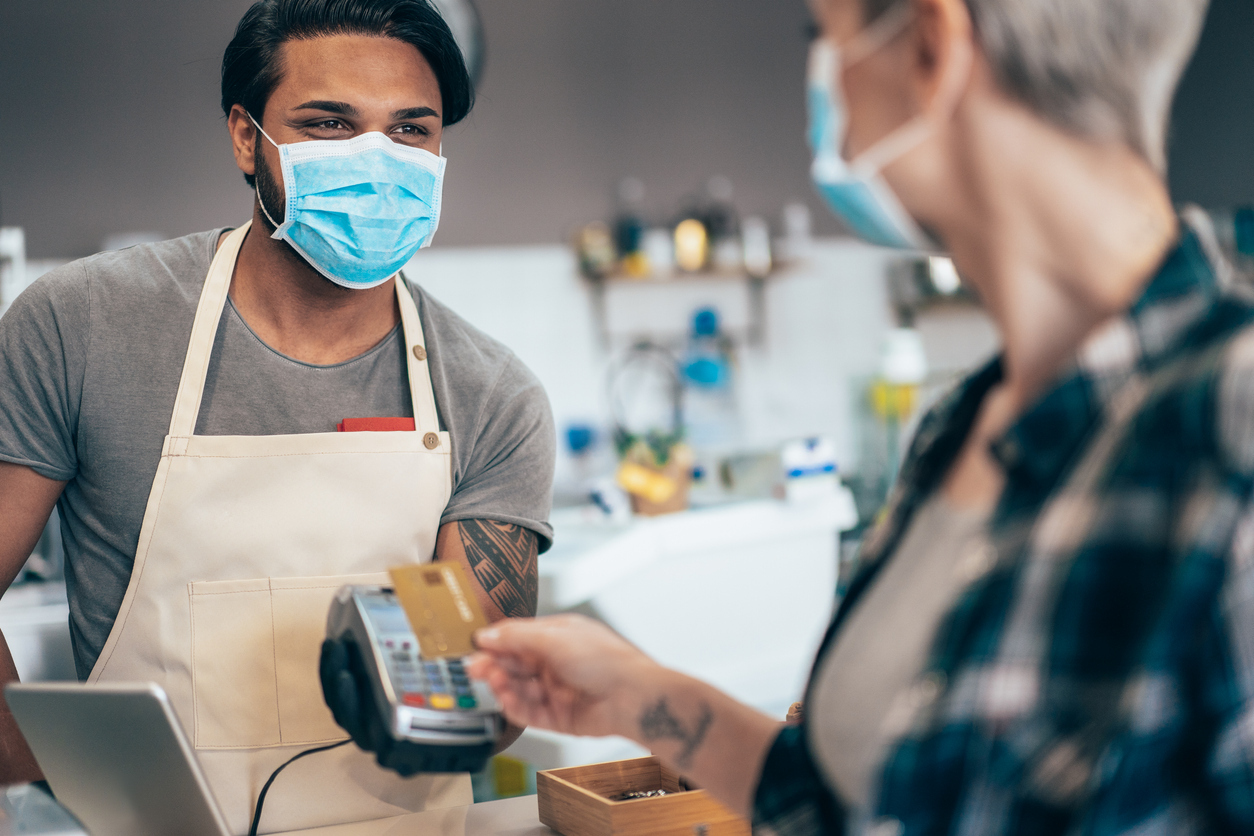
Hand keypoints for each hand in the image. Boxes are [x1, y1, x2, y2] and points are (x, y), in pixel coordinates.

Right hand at [467, 614, 659, 739]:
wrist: (633, 697)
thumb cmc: (607, 660)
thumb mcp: (555, 638)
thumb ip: (517, 636)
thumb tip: (487, 635)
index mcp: (558, 636)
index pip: (517, 637)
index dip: (496, 643)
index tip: (475, 647)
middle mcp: (556, 662)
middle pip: (514, 664)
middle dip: (494, 665)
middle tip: (474, 668)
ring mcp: (557, 690)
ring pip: (519, 689)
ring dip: (503, 686)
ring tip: (494, 683)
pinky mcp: (559, 717)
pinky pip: (529, 713)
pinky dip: (515, 707)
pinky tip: (506, 701)